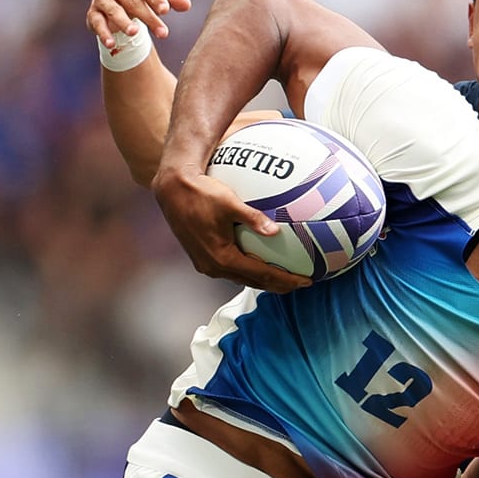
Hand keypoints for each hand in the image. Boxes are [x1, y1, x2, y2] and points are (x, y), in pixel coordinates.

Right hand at [86, 0, 189, 50]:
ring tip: (135, 33)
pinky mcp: (93, 13)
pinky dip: (103, 33)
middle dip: (148, 17)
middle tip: (163, 33)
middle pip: (131, 0)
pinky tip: (111, 44)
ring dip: (124, 22)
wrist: (120, 5)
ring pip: (114, 10)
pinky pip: (97, 23)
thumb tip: (186, 4)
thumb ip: (173, 0)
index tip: (166, 10)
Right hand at [153, 166, 304, 293]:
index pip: (262, 275)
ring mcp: (206, 265)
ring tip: (284, 278)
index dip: (286, 280)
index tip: (306, 280)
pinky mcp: (202, 260)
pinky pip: (231, 271)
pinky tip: (259, 264)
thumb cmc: (201, 193)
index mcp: (223, 257)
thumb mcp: (229, 203)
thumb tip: (276, 231)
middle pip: (254, 283)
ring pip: (242, 278)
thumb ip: (253, 218)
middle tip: (301, 283)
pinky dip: (249, 271)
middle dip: (279, 285)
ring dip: (263, 280)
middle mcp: (214, 267)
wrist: (172, 192)